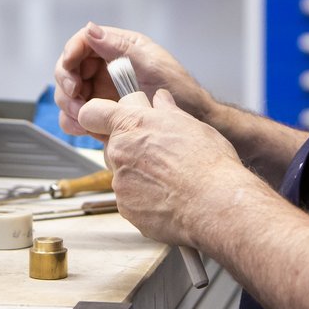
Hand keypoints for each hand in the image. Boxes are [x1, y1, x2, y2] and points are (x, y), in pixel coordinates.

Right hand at [53, 22, 211, 137]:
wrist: (195, 121)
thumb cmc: (181, 91)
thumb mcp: (152, 65)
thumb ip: (120, 48)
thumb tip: (91, 29)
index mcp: (119, 47)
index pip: (82, 43)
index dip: (70, 55)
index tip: (71, 74)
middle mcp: (107, 67)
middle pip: (69, 69)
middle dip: (67, 85)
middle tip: (77, 99)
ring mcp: (103, 90)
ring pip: (69, 94)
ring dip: (68, 106)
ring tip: (82, 118)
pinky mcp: (103, 112)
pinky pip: (78, 115)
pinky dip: (74, 122)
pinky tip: (84, 128)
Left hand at [77, 89, 245, 247]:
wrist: (215, 205)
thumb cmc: (207, 163)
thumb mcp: (191, 125)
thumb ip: (167, 111)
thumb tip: (160, 99)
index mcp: (132, 125)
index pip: (92, 113)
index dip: (99, 116)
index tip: (109, 120)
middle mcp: (119, 152)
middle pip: (111, 146)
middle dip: (129, 148)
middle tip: (158, 154)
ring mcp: (120, 183)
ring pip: (122, 175)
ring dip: (139, 176)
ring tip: (171, 181)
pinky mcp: (126, 209)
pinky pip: (130, 200)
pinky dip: (145, 199)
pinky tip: (170, 199)